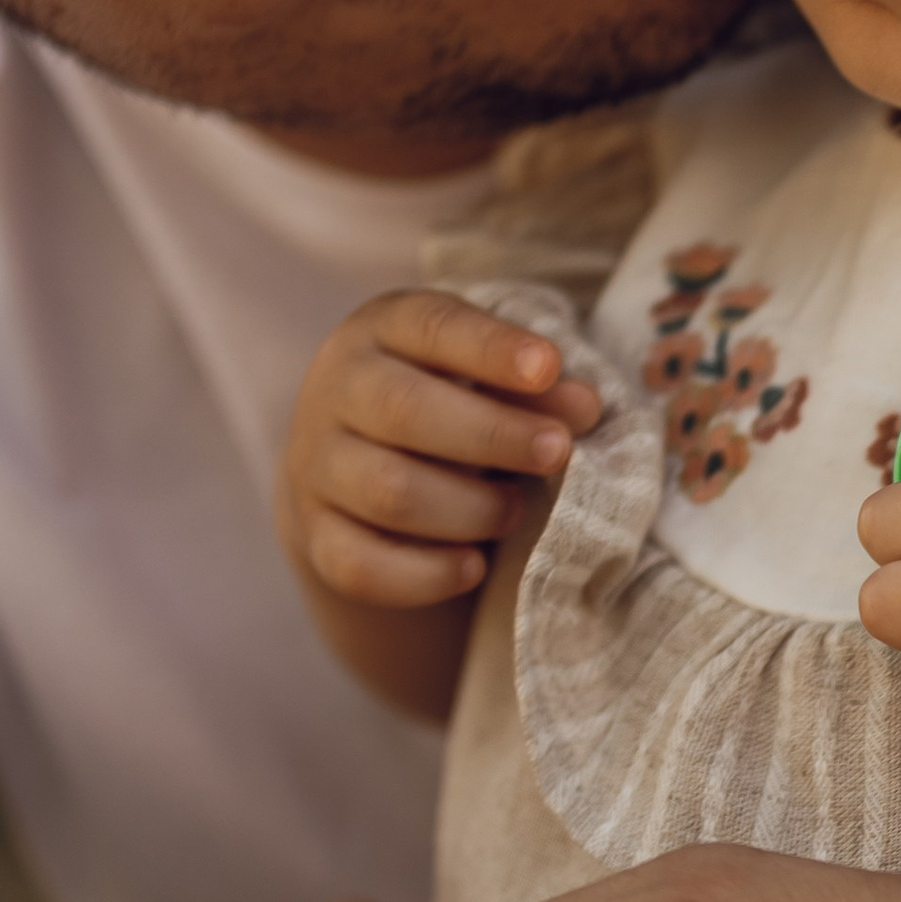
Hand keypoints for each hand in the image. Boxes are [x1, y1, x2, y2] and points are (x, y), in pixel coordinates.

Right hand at [276, 288, 603, 610]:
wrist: (355, 468)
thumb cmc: (445, 403)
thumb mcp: (485, 376)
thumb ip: (535, 387)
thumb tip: (584, 407)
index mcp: (381, 330)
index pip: (432, 327)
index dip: (492, 348)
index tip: (549, 366)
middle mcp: (335, 390)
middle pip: (404, 411)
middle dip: (493, 434)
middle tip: (556, 452)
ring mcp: (316, 466)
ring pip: (390, 493)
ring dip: (470, 508)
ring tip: (516, 510)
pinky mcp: (316, 536)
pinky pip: (363, 565)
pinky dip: (427, 574)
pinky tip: (474, 566)